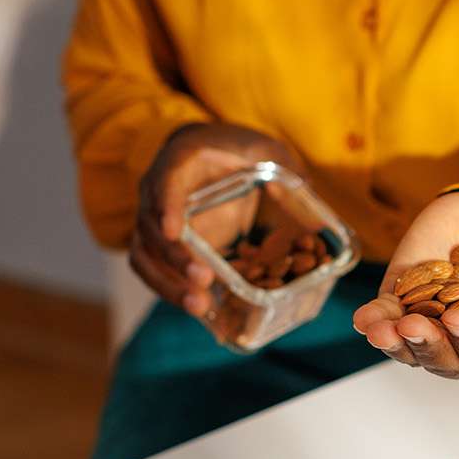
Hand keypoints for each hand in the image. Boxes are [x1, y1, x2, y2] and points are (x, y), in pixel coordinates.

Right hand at [130, 122, 301, 316]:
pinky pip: (155, 270)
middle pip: (151, 227)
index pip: (166, 179)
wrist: (214, 154)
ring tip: (199, 306)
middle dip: (175, 257)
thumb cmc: (240, 150)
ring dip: (168, 283)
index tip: (174, 230)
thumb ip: (286, 172)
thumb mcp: (267, 151)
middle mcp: (158, 190)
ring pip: (145, 254)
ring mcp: (155, 219)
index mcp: (182, 158)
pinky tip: (200, 308)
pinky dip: (172, 290)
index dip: (167, 205)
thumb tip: (313, 209)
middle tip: (203, 281)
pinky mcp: (163, 245)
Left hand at [352, 190, 458, 380]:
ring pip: (412, 349)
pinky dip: (374, 322)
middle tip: (415, 324)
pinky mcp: (404, 300)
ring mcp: (433, 323)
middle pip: (447, 361)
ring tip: (384, 330)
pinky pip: (386, 320)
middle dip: (429, 346)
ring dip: (396, 343)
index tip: (457, 319)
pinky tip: (366, 320)